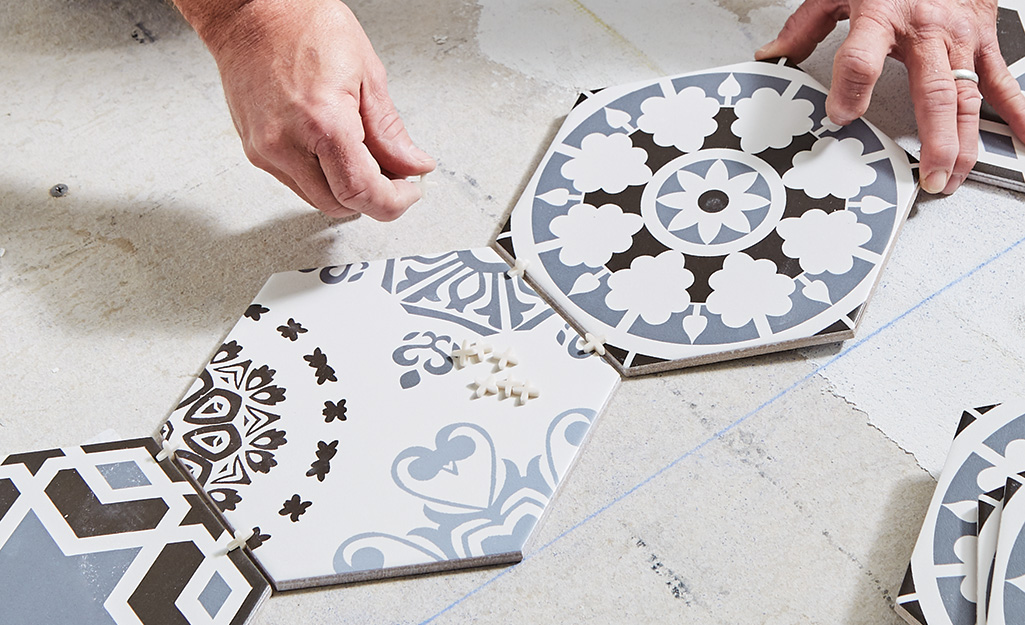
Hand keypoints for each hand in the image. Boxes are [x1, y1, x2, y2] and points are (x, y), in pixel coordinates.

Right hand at [180, 0, 434, 219]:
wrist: (250, 12)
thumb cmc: (303, 25)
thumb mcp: (367, 73)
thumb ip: (390, 130)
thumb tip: (412, 164)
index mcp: (322, 124)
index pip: (362, 192)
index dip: (393, 203)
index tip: (410, 192)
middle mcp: (286, 144)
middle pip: (339, 205)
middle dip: (373, 200)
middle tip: (395, 176)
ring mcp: (266, 151)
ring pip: (317, 200)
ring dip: (346, 191)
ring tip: (366, 159)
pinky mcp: (255, 150)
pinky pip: (296, 183)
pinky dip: (322, 178)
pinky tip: (335, 153)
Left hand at [756, 0, 1024, 193]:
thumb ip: (806, 26)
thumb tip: (774, 54)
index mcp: (882, 16)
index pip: (862, 59)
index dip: (850, 91)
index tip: (841, 117)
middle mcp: (926, 31)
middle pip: (932, 93)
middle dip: (932, 141)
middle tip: (924, 177)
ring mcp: (959, 40)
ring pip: (967, 98)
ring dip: (963, 142)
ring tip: (950, 177)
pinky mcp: (982, 42)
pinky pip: (1001, 82)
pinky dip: (1014, 114)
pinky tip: (1017, 141)